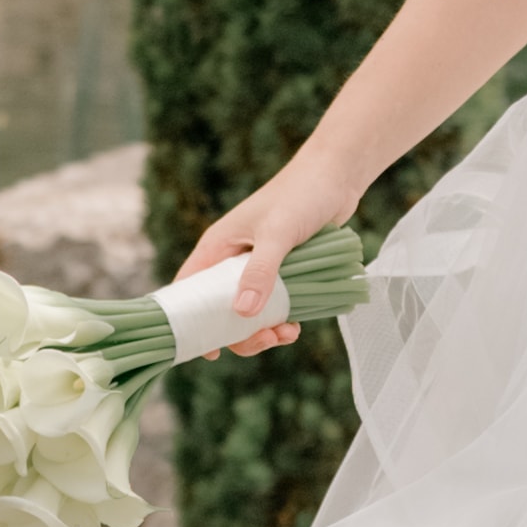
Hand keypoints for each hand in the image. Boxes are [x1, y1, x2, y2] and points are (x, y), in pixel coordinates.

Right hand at [182, 168, 345, 354]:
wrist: (337, 177)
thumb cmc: (300, 195)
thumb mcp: (277, 234)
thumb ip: (260, 271)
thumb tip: (243, 313)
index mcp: (217, 248)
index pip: (189, 289)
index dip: (191, 321)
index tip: (209, 350)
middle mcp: (232, 261)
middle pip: (221, 310)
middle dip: (240, 333)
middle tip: (266, 339)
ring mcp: (258, 268)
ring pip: (250, 313)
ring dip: (265, 330)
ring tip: (288, 333)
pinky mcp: (284, 273)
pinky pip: (275, 306)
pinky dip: (282, 320)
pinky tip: (297, 326)